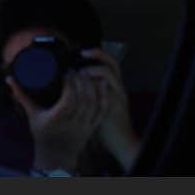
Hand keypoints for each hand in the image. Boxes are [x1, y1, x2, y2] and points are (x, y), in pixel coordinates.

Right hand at [7, 70, 106, 172]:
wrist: (56, 156)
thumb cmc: (42, 134)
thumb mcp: (31, 114)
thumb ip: (21, 95)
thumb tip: (9, 79)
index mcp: (57, 118)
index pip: (69, 98)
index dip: (70, 83)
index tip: (67, 72)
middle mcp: (73, 122)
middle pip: (83, 98)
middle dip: (82, 81)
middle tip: (76, 70)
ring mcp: (84, 125)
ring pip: (94, 103)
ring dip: (92, 86)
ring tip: (87, 74)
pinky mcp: (93, 127)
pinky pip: (102, 110)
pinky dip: (104, 96)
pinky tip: (102, 84)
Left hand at [80, 48, 140, 169]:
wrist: (121, 143)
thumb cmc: (107, 124)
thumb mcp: (99, 103)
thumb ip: (91, 92)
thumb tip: (73, 82)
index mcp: (115, 86)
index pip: (110, 63)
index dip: (98, 54)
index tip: (82, 52)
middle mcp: (118, 88)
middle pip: (112, 63)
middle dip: (97, 54)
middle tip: (81, 54)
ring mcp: (118, 96)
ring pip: (109, 73)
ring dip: (92, 69)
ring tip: (80, 72)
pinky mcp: (114, 105)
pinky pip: (105, 89)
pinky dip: (92, 84)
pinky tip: (82, 86)